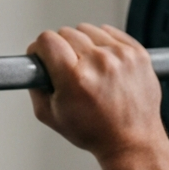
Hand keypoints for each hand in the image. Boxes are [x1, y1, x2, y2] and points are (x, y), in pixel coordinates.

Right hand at [27, 23, 166, 163]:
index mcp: (75, 78)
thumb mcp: (49, 116)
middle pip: (65, 32)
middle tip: (67, 68)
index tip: (42, 55)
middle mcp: (99, 63)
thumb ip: (34, 87)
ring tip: (87, 66)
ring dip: (82, 43)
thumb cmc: (94, 131)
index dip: (39, 48)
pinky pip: (109, 32)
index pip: (47, 40)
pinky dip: (103, 43)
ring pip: (87, 29)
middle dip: (61, 48)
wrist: (131, 140)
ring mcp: (121, 55)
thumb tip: (32, 66)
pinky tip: (103, 62)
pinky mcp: (136, 52)